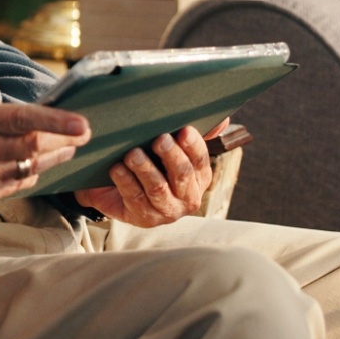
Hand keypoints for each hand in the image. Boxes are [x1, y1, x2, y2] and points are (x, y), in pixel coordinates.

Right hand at [0, 85, 90, 215]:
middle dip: (65, 140)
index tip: (82, 123)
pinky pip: (19, 184)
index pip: (23, 119)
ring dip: (56, 158)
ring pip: (33, 167)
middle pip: (35, 146)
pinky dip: (36, 174)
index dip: (57, 121)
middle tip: (85, 133)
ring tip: (71, 148)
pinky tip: (44, 165)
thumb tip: (3, 101)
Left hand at [73, 119, 225, 226]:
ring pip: (158, 188)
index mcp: (200, 177)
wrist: (121, 193)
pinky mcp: (145, 218)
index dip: (193, 145)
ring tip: (133, 154)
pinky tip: (117, 168)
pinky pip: (135, 198)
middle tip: (159, 139)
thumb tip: (222, 120)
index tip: (184, 130)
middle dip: (171, 155)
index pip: (201, 160)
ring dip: (145, 169)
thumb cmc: (152, 166)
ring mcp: (167, 211)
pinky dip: (125, 181)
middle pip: (182, 175)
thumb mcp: (170, 151)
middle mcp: (188, 197)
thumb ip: (192, 137)